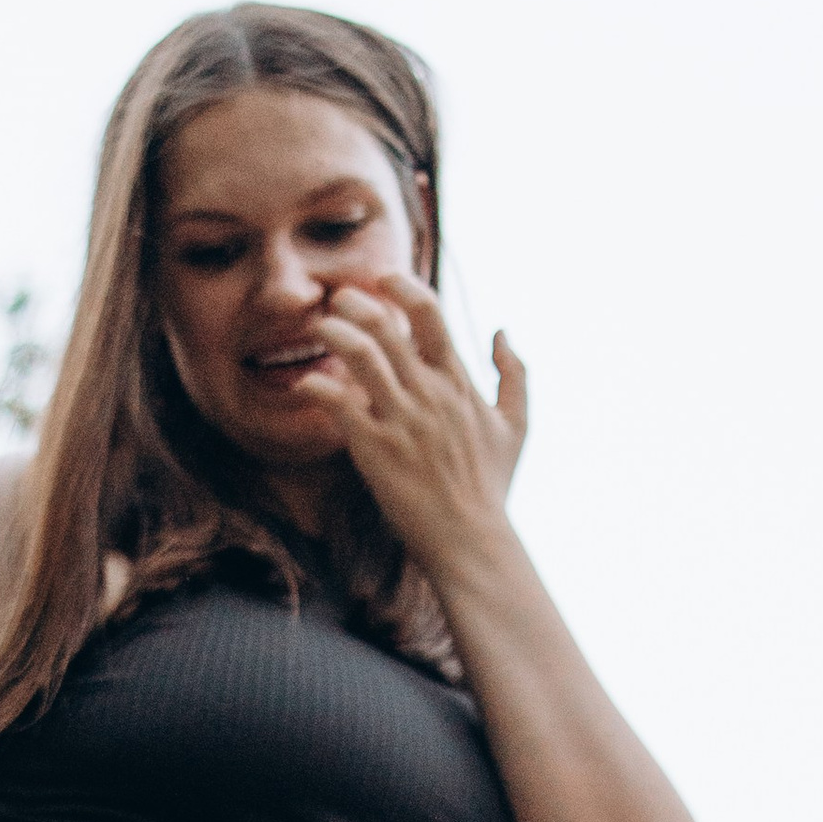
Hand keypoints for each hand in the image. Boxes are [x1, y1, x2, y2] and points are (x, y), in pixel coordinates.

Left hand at [296, 275, 527, 585]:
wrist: (472, 542)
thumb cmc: (492, 488)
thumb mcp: (516, 426)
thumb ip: (514, 374)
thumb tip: (502, 332)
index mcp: (459, 382)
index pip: (428, 312)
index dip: (400, 286)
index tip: (381, 279)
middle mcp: (429, 393)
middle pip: (384, 325)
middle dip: (354, 302)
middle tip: (337, 299)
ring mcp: (401, 420)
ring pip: (359, 355)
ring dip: (333, 332)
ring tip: (319, 328)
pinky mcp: (375, 450)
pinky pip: (338, 403)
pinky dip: (317, 386)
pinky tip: (306, 384)